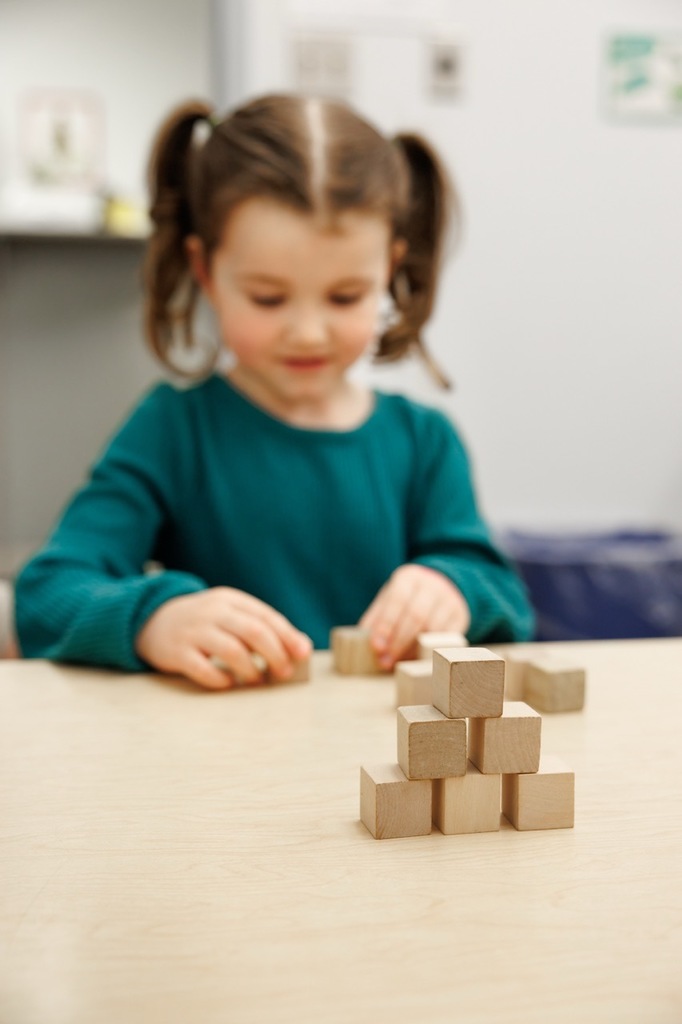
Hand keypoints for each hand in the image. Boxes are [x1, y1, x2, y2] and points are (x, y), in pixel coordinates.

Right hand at [135, 587, 311, 690]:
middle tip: (283, 673)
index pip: (265, 617)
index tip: (303, 655)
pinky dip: (221, 679)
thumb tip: (301, 647)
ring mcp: (193, 631)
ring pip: (231, 650)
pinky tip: (228, 683)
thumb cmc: (204, 623)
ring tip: (256, 680)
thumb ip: (261, 627)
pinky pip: (203, 668)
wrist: (151, 620)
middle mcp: (213, 612)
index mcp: (230, 600)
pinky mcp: (176, 652)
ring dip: (250, 670)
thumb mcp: (230, 615)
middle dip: (275, 655)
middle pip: (253, 632)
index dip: (287, 636)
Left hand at [359, 564, 470, 669]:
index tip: (376, 647)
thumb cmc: (408, 597)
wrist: (442, 586)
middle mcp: (432, 586)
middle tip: (384, 662)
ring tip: (399, 663)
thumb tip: (364, 642)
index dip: (386, 625)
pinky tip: (416, 659)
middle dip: (398, 643)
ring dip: (413, 650)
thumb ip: (376, 618)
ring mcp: (449, 600)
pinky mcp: (461, 617)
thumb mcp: (389, 599)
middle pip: (416, 616)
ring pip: (432, 629)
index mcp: (409, 578)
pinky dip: (429, 651)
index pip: (397, 600)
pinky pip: (446, 638)